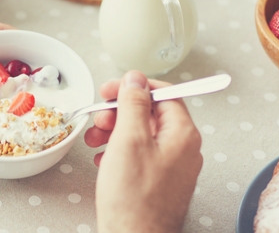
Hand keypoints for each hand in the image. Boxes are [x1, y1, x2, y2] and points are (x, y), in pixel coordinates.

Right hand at [85, 71, 202, 232]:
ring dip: (116, 131)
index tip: (111, 90)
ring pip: (143, 135)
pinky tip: (104, 159)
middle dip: (120, 112)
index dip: (133, 88)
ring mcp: (173, 167)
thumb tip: (136, 79)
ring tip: (95, 140)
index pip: (163, 93)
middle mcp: (183, 149)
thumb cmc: (134, 199)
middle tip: (99, 118)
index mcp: (182, 134)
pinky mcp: (160, 182)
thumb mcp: (128, 140)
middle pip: (151, 113)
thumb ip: (133, 104)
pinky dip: (120, 151)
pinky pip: (141, 155)